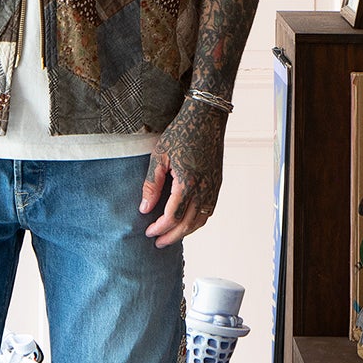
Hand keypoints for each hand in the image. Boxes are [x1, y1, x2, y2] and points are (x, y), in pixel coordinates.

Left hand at [139, 99, 226, 247]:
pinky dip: (197, 221)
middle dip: (171, 236)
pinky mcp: (217, 184)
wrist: (206, 119)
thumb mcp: (159, 156)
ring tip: (170, 236)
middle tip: (157, 243)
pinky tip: (186, 222)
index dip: (159, 227)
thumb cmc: (181, 133)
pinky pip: (209, 211)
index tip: (148, 232)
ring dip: (185, 232)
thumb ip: (151, 184)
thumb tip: (144, 208)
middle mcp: (204, 188)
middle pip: (188, 224)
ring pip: (201, 220)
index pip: (172, 216)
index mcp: (187, 182)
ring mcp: (213, 187)